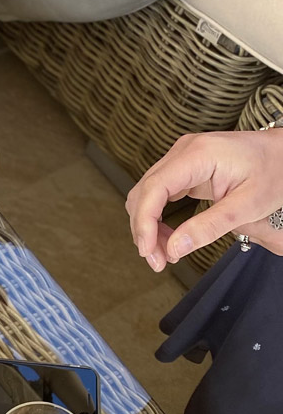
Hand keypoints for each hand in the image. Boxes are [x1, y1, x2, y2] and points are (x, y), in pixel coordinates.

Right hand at [127, 128, 282, 270]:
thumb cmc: (274, 171)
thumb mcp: (248, 205)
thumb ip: (210, 227)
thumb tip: (174, 248)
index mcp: (199, 155)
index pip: (154, 188)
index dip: (144, 222)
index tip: (147, 250)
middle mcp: (184, 152)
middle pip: (144, 193)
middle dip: (144, 230)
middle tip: (158, 260)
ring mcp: (181, 158)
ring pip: (146, 195)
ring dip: (149, 227)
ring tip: (164, 253)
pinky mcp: (183, 168)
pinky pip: (158, 195)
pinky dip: (157, 218)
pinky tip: (168, 237)